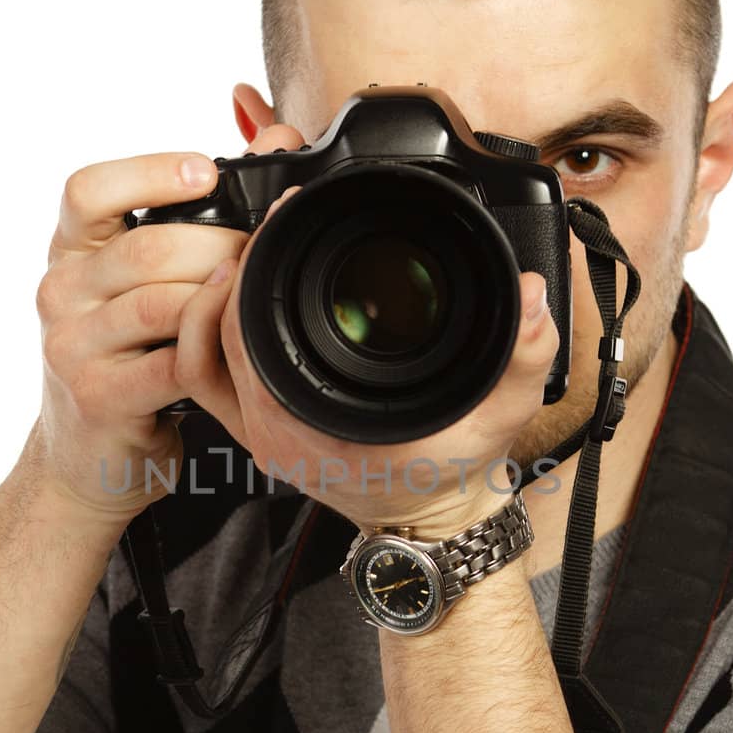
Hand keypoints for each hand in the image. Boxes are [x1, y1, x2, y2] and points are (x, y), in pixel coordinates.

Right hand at [30, 147, 250, 533]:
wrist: (86, 457)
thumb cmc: (129, 356)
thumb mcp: (140, 283)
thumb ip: (191, 216)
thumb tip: (271, 134)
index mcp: (70, 251)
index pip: (86, 190)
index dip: (149, 173)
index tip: (207, 171)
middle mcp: (59, 291)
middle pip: (148, 247)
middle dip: (222, 245)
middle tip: (265, 252)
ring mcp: (72, 346)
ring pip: (162, 303)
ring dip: (222, 297)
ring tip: (254, 296)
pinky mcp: (98, 396)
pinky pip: (172, 362)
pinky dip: (213, 350)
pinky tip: (235, 347)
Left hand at [170, 122, 560, 537]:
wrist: (434, 520)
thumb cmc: (452, 474)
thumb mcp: (498, 414)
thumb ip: (524, 356)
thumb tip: (532, 297)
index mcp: (311, 428)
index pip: (244, 334)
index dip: (253, 266)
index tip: (282, 212)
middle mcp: (272, 430)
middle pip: (211, 334)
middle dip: (234, 263)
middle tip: (268, 213)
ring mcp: (260, 429)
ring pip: (200, 354)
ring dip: (214, 295)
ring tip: (250, 243)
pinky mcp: (262, 423)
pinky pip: (212, 373)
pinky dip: (215, 327)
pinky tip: (241, 288)